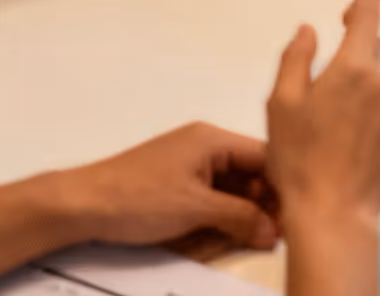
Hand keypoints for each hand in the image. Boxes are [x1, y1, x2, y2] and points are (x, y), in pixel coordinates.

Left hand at [55, 121, 278, 250]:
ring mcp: (189, 167)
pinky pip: (210, 200)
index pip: (264, 156)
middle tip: (271, 236)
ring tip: (244, 239)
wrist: (83, 206)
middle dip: (259, 206)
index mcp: (212, 140)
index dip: (281, 185)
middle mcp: (204, 147)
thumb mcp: (195, 209)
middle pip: (249, 175)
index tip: (295, 214)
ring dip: (238, 216)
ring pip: (231, 191)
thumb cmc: (136, 197)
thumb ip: (239, 217)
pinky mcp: (177, 186)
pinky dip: (217, 219)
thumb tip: (273, 230)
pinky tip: (219, 237)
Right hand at [267, 0, 379, 248]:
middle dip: (365, 51)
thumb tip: (309, 30)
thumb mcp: (282, 105)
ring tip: (354, 115)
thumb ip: (296, 59)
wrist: (334, 214)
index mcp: (352, 67)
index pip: (366, 17)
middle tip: (341, 75)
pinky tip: (372, 133)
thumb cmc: (299, 160)